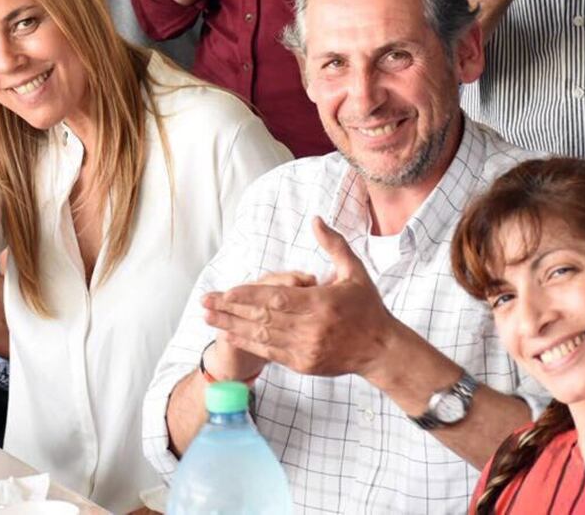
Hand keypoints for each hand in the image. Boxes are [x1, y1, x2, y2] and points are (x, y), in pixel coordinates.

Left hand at [202, 217, 395, 377]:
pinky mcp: (303, 364)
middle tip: (204, 301)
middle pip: (262, 318)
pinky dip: (247, 343)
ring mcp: (306, 349)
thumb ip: (334, 245)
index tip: (225, 291)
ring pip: (262, 336)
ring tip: (208, 317)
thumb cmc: (366, 307)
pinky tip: (229, 334)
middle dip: (230, 309)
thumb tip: (315, 220)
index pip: (277, 299)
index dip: (248, 296)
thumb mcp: (355, 271)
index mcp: (321, 303)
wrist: (380, 349)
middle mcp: (311, 328)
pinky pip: (269, 352)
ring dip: (232, 326)